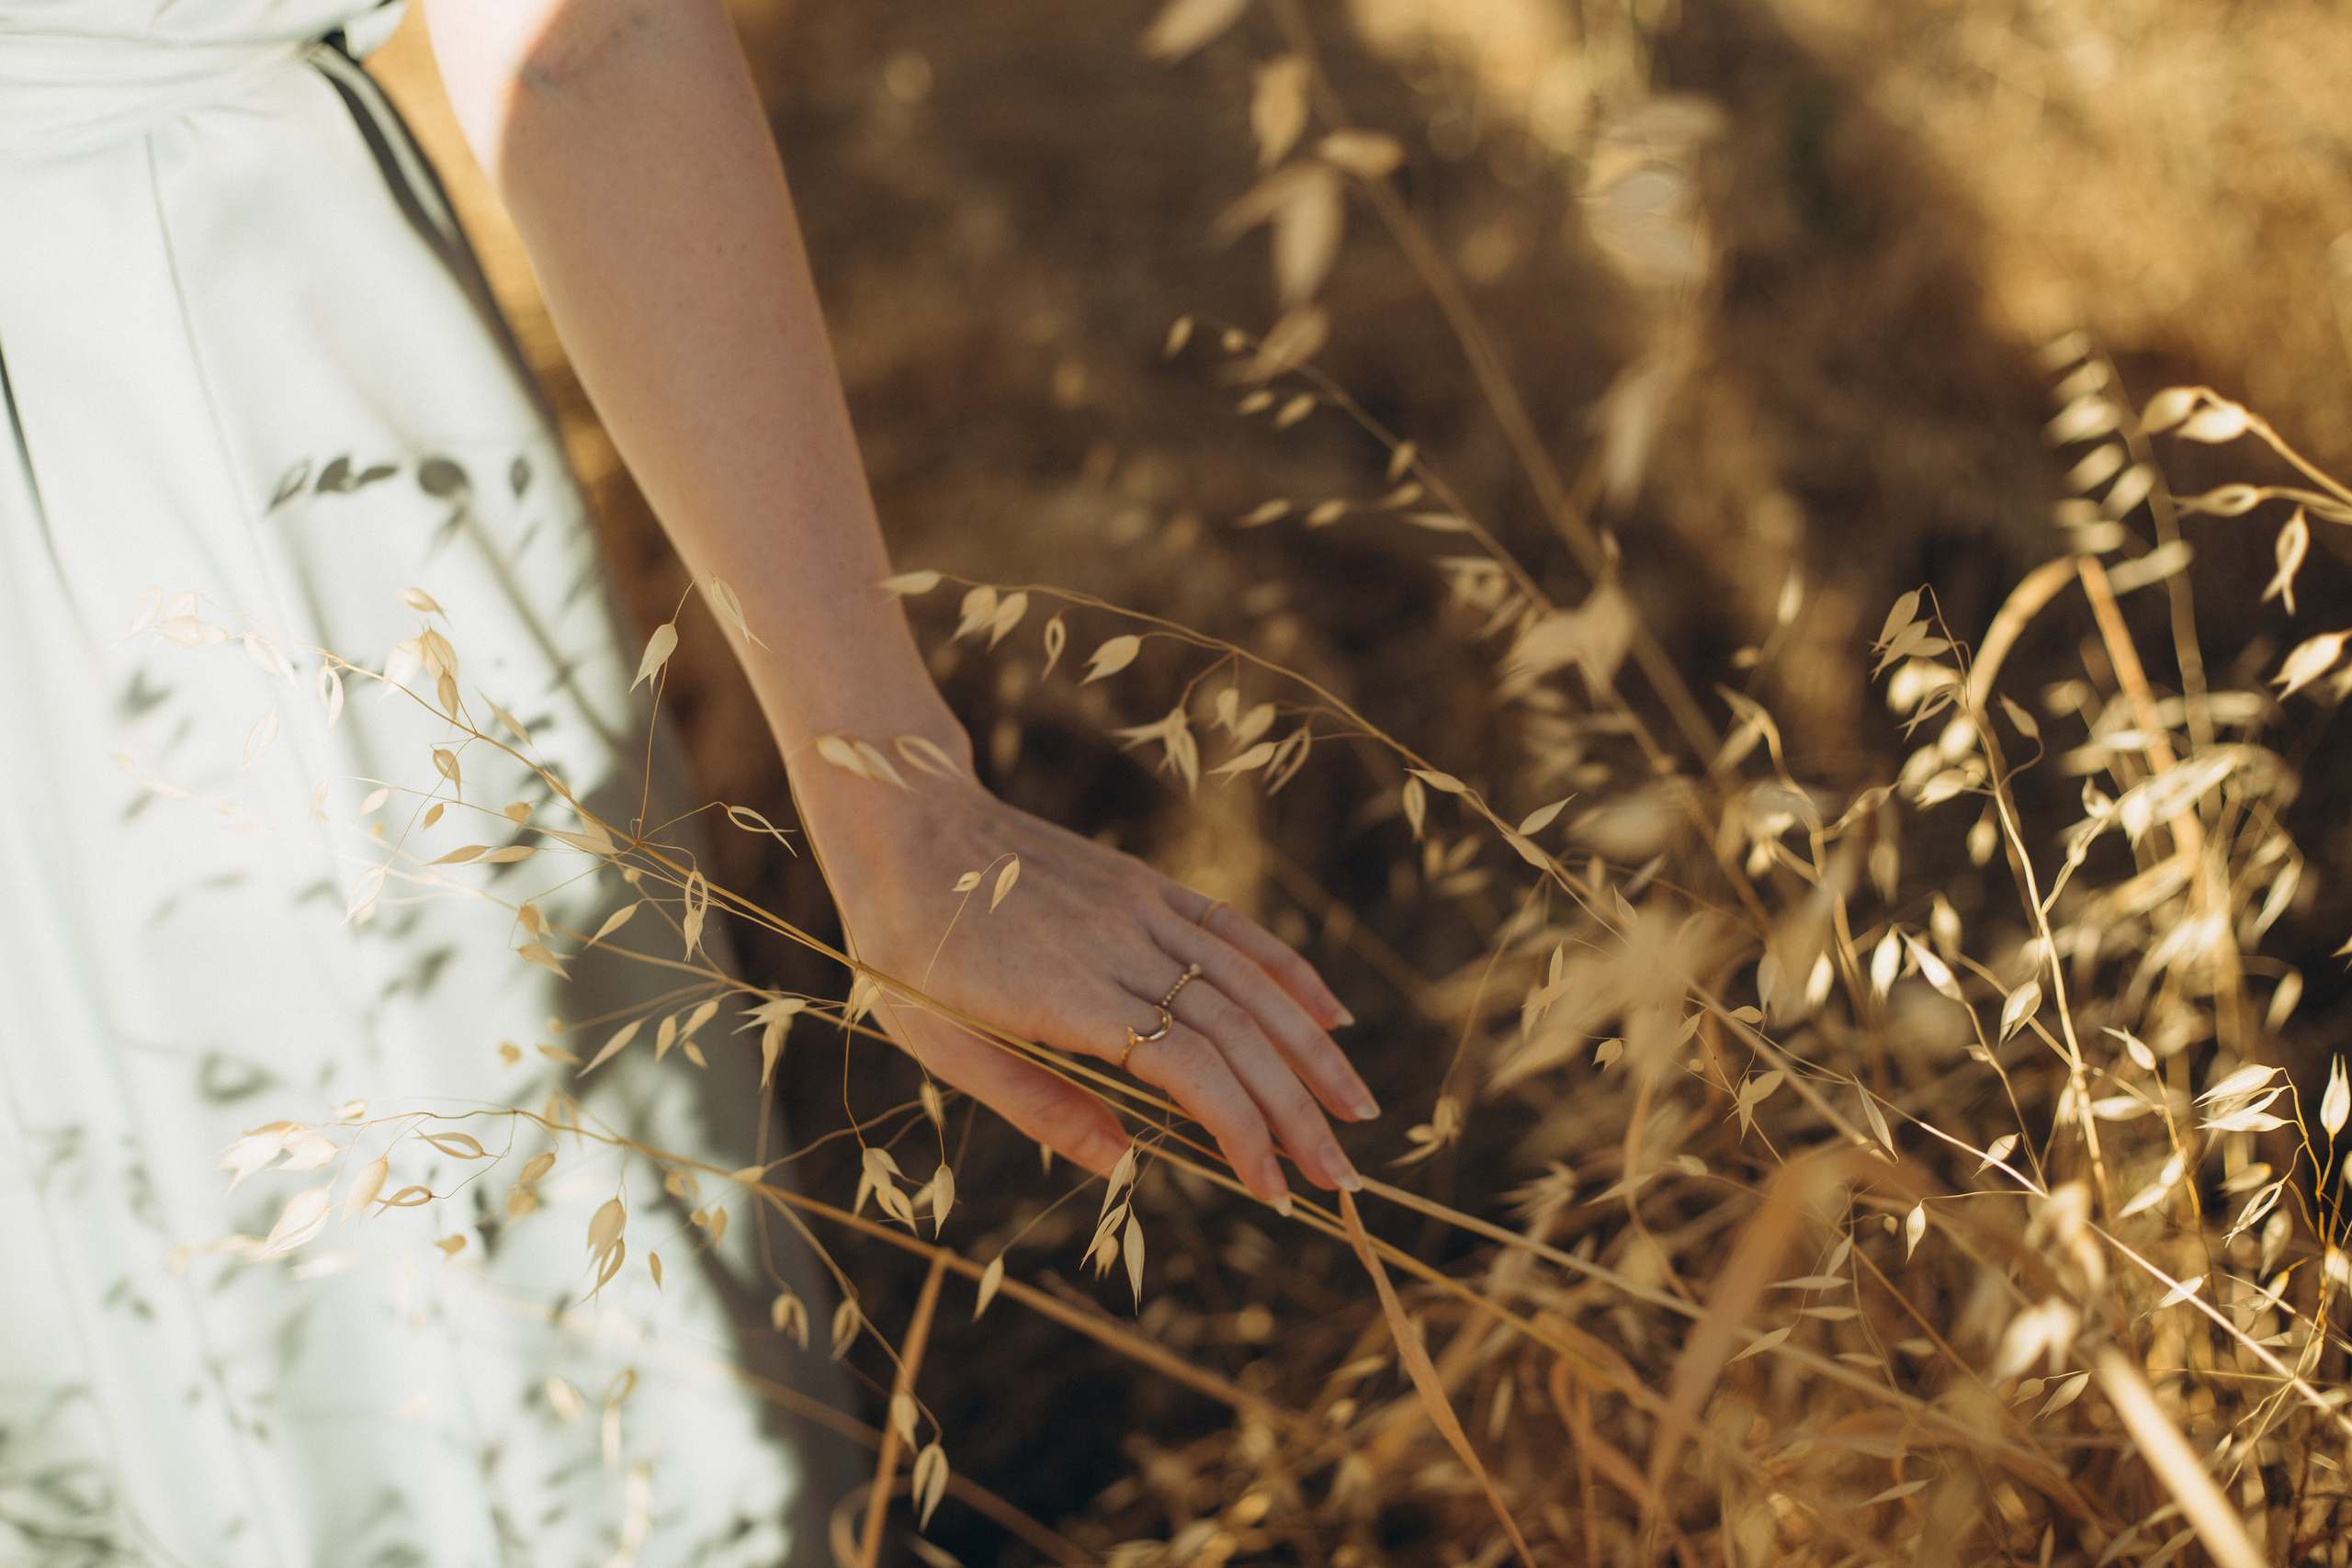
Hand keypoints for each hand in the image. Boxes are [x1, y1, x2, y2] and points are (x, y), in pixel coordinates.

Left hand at [789, 753, 1376, 1207]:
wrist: (905, 824)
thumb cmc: (908, 948)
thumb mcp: (941, 1045)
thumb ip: (1037, 1104)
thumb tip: (1126, 1166)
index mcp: (1069, 997)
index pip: (1189, 1071)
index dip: (1243, 1132)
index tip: (1275, 1192)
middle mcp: (1121, 947)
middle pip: (1239, 1035)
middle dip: (1299, 1113)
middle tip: (1343, 1181)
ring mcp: (1142, 909)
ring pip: (1253, 985)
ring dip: (1314, 1053)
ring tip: (1358, 1113)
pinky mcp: (1147, 885)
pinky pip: (1235, 931)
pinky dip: (1291, 973)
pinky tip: (1332, 1016)